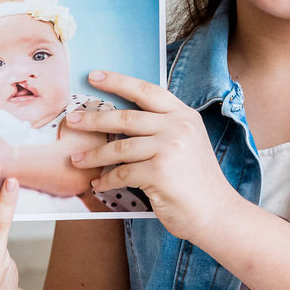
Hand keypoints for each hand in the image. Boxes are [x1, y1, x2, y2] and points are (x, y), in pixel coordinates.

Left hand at [64, 70, 240, 240]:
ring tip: (77, 159)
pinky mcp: (160, 172)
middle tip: (72, 120)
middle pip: (126, 117)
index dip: (118, 81)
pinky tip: (99, 184)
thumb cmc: (196, 182)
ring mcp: (170, 148)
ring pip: (120, 148)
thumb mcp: (186, 143)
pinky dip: (107, 180)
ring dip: (94, 155)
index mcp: (184, 115)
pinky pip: (122, 174)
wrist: (217, 213)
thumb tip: (121, 121)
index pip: (147, 90)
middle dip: (94, 119)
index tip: (94, 76)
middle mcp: (178, 127)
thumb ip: (162, 128)